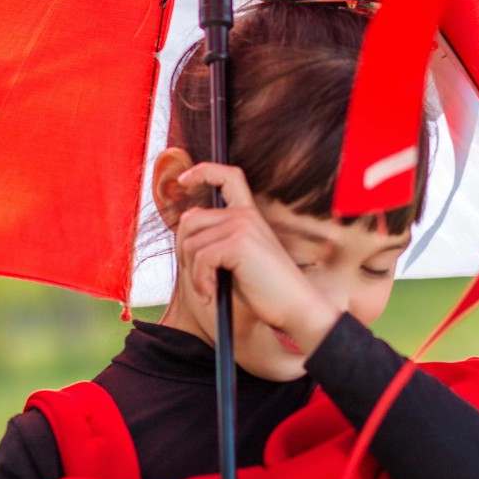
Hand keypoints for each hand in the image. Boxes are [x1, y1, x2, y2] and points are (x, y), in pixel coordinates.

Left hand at [175, 161, 340, 344]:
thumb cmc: (265, 289)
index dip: (203, 171)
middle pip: (190, 219)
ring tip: (208, 289)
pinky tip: (210, 293)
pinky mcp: (239, 244)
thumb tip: (183, 232)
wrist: (295, 307)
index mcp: (249, 214)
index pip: (227, 176)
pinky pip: (200, 259)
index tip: (183, 180)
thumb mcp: (237, 259)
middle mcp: (245, 214)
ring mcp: (243, 226)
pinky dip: (199, 281)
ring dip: (192, 272)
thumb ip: (217, 240)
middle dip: (183, 251)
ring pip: (190, 242)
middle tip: (197, 276)